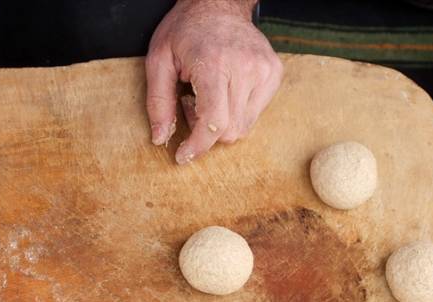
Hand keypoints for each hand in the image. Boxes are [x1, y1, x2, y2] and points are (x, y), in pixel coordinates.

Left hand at [146, 0, 282, 163]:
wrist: (218, 3)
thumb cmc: (185, 31)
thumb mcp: (158, 61)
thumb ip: (158, 102)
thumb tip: (161, 139)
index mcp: (215, 64)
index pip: (214, 122)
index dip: (197, 146)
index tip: (183, 156)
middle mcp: (246, 67)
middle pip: (229, 131)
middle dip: (205, 131)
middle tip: (190, 104)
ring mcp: (264, 70)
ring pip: (244, 127)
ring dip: (221, 123)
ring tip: (207, 96)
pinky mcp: (274, 73)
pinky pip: (255, 114)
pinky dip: (236, 112)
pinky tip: (224, 91)